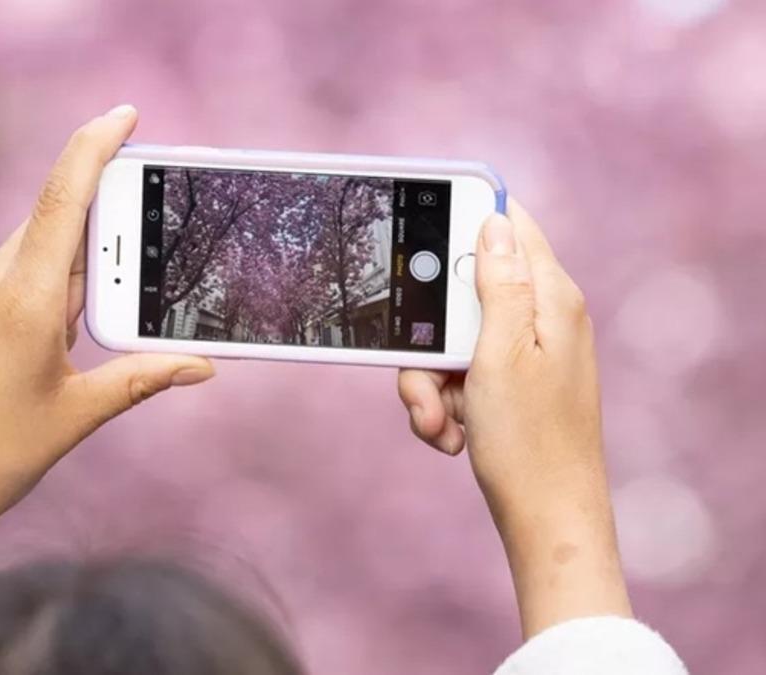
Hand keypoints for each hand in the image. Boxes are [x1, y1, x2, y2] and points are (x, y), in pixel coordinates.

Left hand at [0, 106, 213, 631]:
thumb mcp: (78, 415)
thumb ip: (141, 377)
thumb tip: (201, 365)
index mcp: (24, 299)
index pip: (66, 197)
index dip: (96, 146)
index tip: (124, 116)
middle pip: (44, 238)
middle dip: (81, 263)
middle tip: (96, 316)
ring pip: (8, 270)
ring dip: (39, 295)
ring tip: (41, 365)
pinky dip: (1, 312)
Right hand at [397, 200, 630, 637]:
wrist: (545, 518)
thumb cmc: (528, 442)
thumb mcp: (500, 354)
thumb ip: (499, 283)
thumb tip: (494, 219)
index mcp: (549, 300)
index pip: (509, 227)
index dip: (464, 221)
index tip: (420, 234)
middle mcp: (539, 320)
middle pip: (460, 294)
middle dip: (430, 338)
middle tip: (429, 376)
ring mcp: (523, 354)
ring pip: (450, 341)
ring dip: (430, 383)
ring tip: (440, 422)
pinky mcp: (507, 386)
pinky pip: (458, 376)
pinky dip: (444, 404)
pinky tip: (452, 435)